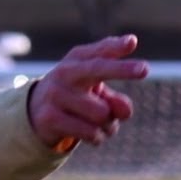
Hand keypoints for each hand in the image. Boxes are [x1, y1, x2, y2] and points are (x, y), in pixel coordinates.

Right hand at [28, 35, 147, 149]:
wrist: (36, 111)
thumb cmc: (76, 96)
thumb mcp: (97, 95)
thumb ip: (116, 101)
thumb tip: (125, 112)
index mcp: (78, 59)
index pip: (100, 51)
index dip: (116, 47)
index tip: (132, 42)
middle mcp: (65, 72)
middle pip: (98, 69)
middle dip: (121, 69)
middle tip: (145, 69)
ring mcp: (55, 94)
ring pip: (101, 113)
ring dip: (109, 124)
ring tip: (102, 125)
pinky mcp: (50, 117)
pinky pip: (90, 131)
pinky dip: (98, 137)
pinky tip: (92, 135)